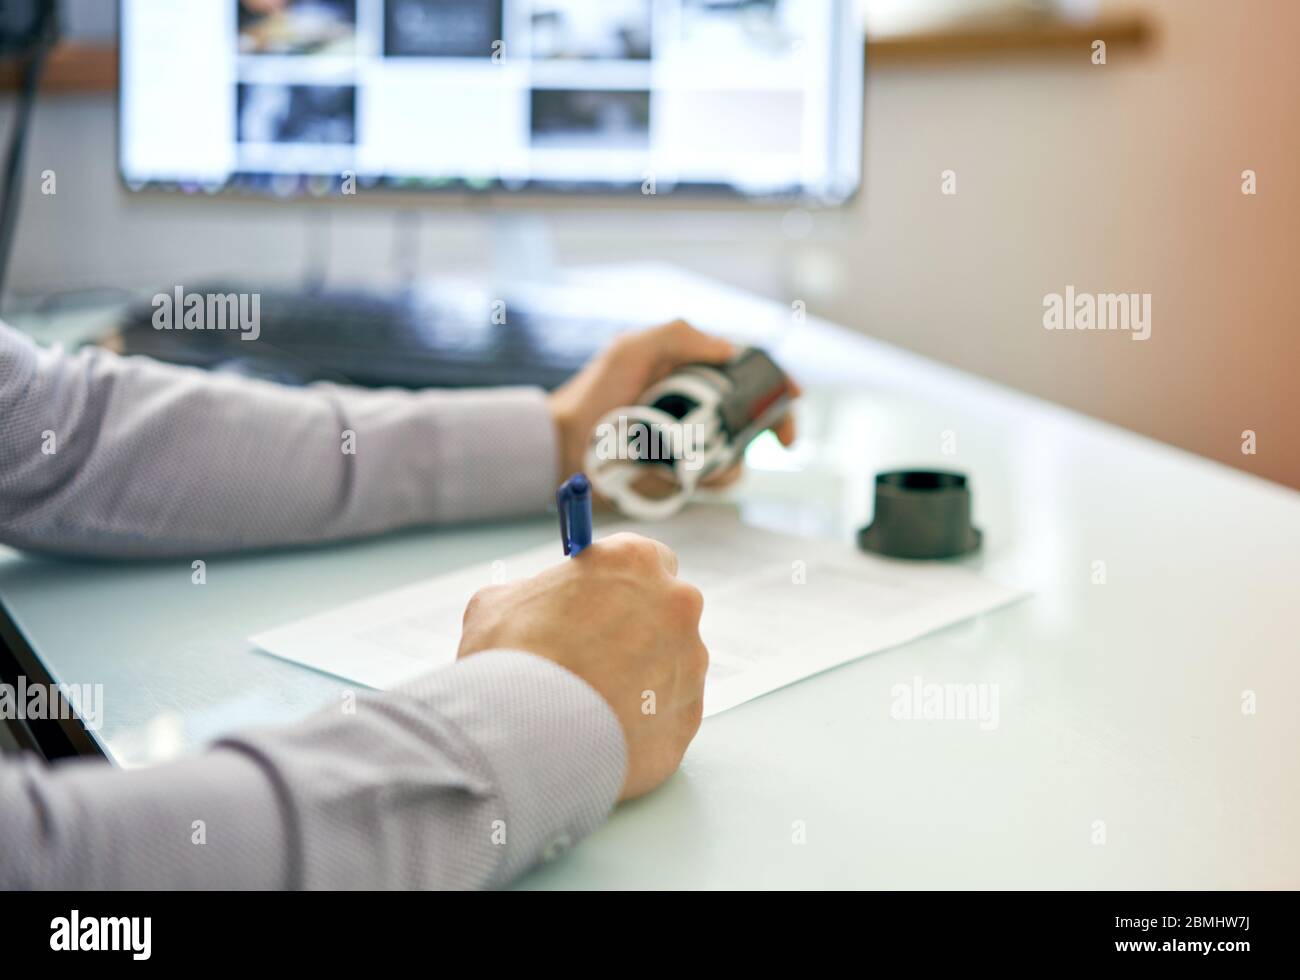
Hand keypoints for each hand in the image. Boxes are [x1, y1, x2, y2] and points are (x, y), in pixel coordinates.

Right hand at [457, 533, 706, 800]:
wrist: (526, 737)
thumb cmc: (510, 658)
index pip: (646, 559)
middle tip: (591, 657)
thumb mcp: (499, 604)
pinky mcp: (689, 717)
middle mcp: (676, 604)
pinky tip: (603, 731)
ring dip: (640, 679)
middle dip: (636, 631)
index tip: (598, 604)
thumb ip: (533, 597)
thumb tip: (536, 607)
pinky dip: (642, 721)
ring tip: (589, 703)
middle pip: (665, 611)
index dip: (620, 585)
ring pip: (670, 665)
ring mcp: (690, 663)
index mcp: (634, 561)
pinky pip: (668, 714)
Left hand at [547, 320, 799, 489]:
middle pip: (756, 415)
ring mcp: (693, 442)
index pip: (747, 372)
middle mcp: (698, 406)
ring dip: (739, 455)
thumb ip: (678, 337)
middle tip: (785, 440)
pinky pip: (717, 479)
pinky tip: (700, 476)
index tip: (793, 396)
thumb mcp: (632, 350)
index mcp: (691, 371)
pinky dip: (718, 478)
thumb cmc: (594, 394)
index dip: (776, 383)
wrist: (564, 446)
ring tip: (713, 456)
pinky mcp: (683, 475)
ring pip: (741, 451)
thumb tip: (730, 349)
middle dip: (776, 425)